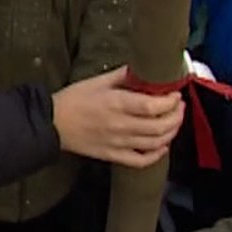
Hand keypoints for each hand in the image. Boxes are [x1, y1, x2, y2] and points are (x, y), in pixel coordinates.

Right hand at [53, 67, 183, 166]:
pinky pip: (140, 161)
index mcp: (116, 104)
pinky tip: (162, 147)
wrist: (52, 124)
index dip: (170, 102)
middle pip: (159, 126)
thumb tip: (142, 70)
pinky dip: (156, 156)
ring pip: (154, 144)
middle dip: (176, 117)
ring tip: (174, 123)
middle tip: (179, 107)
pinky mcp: (113, 155)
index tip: (176, 95)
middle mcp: (120, 125)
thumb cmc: (73, 100)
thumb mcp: (97, 81)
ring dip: (170, 133)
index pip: (152, 106)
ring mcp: (118, 143)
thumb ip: (122, 76)